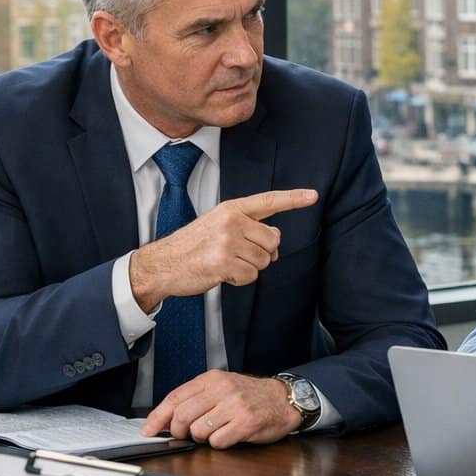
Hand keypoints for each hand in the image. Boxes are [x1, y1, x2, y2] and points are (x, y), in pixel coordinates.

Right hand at [129, 189, 317, 312]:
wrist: (162, 264)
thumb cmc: (193, 246)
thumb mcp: (219, 226)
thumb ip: (249, 227)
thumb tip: (276, 238)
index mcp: (231, 208)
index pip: (268, 201)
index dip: (293, 198)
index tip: (313, 196)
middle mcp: (231, 221)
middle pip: (273, 241)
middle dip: (262, 254)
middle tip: (238, 255)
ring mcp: (227, 241)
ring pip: (264, 261)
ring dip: (249, 268)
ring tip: (225, 263)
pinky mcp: (223, 262)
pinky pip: (251, 276)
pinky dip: (239, 280)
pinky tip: (221, 273)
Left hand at [140, 370, 298, 447]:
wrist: (283, 399)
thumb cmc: (249, 396)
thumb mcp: (222, 388)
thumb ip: (196, 399)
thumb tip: (166, 420)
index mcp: (212, 379)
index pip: (175, 397)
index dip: (158, 416)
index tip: (147, 430)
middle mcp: (223, 389)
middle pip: (183, 415)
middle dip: (179, 431)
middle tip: (186, 435)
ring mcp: (235, 405)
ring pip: (199, 430)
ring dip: (201, 438)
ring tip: (214, 432)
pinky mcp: (246, 422)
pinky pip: (218, 441)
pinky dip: (219, 444)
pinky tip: (229, 436)